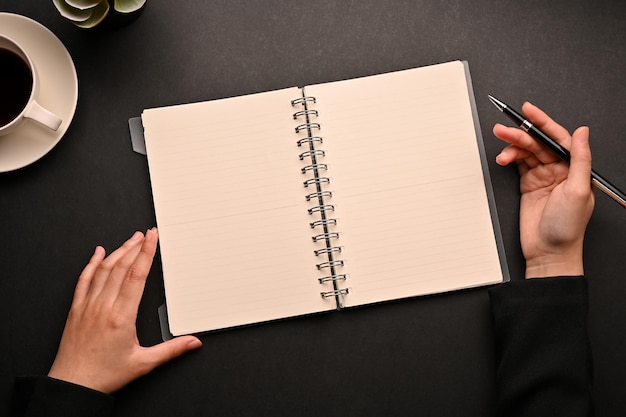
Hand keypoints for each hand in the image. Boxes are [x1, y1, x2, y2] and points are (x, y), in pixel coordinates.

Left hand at [48, 229, 201, 393]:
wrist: (73, 385)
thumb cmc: (104, 375)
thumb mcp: (143, 363)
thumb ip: (171, 350)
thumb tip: (193, 342)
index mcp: (121, 316)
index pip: (136, 276)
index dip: (146, 253)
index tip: (153, 238)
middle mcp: (103, 306)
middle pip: (121, 267)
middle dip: (135, 247)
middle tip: (146, 233)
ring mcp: (88, 306)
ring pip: (103, 270)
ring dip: (118, 251)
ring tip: (130, 239)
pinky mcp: (76, 309)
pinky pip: (84, 280)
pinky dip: (91, 264)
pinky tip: (97, 253)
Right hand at [493, 102, 594, 277]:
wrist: (549, 252)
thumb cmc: (567, 228)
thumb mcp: (578, 191)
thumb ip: (580, 159)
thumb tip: (583, 132)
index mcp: (575, 168)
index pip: (559, 137)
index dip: (543, 122)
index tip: (528, 111)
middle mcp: (560, 169)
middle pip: (538, 143)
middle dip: (520, 134)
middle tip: (503, 129)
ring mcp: (543, 176)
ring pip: (526, 152)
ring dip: (512, 146)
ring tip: (501, 146)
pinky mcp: (528, 184)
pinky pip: (518, 164)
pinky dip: (509, 158)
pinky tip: (504, 159)